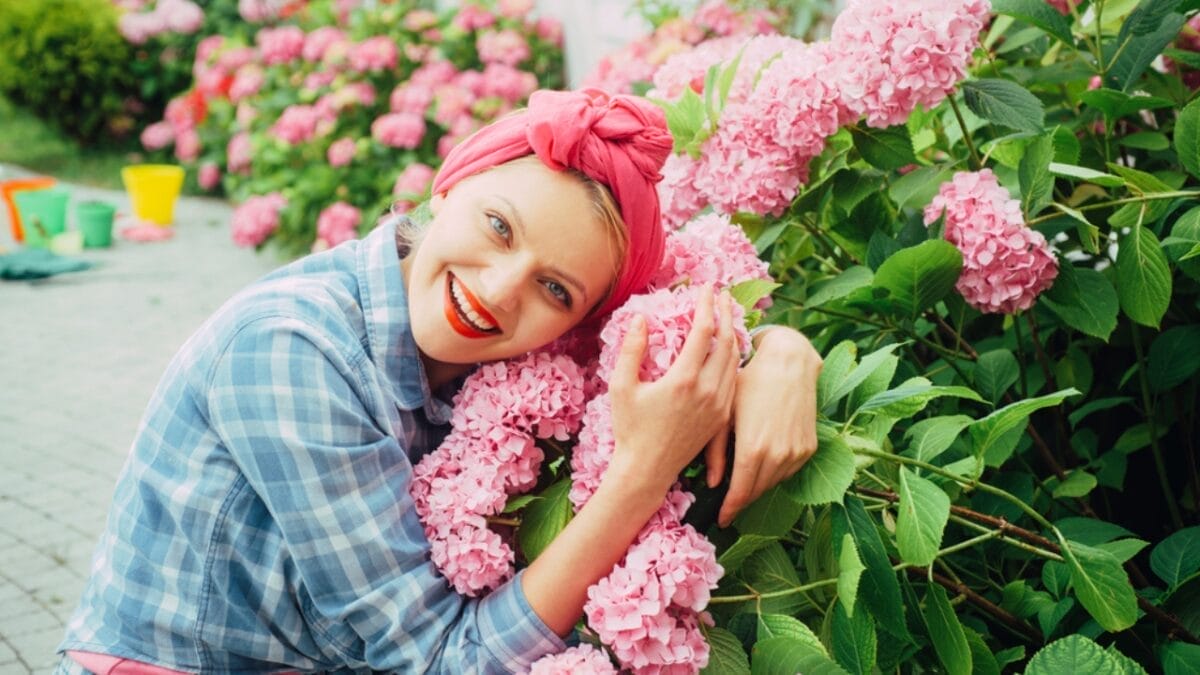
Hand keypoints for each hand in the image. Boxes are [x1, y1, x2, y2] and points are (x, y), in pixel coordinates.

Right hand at [606, 289, 739, 501]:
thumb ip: (631, 349)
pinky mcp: (722, 416)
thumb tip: (640, 318)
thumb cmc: (630, 428)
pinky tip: (726, 349)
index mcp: (683, 379)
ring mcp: (718, 404)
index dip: (706, 304)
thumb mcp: (621, 386)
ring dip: (732, 333)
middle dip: (726, 313)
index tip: (705, 286)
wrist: (647, 470)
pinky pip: (733, 379)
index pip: (704, 329)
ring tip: (726, 316)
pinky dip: (733, 358)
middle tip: (721, 295)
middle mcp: (707, 390)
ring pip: (734, 359)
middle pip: (727, 340)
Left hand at [706, 326, 822, 526]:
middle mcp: (778, 456)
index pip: (740, 493)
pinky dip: (774, 474)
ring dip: (757, 487)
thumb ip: (716, 451)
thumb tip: (712, 483)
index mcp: (753, 449)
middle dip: (741, 500)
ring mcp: (796, 453)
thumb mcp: (724, 413)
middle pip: (757, 492)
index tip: (721, 520)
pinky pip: (788, 471)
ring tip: (742, 485)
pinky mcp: (809, 447)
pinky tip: (762, 466)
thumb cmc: (748, 383)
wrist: (789, 363)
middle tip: (727, 506)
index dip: (730, 510)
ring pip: (773, 483)